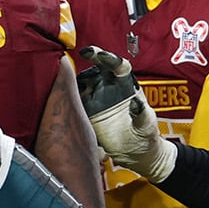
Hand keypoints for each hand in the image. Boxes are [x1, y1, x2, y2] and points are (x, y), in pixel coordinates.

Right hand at [76, 46, 174, 182]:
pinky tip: (61, 92)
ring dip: (76, 76)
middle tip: (78, 58)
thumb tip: (135, 104)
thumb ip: (142, 114)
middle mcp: (111, 88)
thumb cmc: (145, 135)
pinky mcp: (88, 111)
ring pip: (84, 81)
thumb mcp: (147, 125)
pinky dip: (68, 94)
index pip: (118, 66)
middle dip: (89, 60)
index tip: (99, 54)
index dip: (109, 58)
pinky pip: (75, 99)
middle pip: (98, 68)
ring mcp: (98, 98)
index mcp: (128, 86)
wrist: (135, 153)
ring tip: (66, 74)